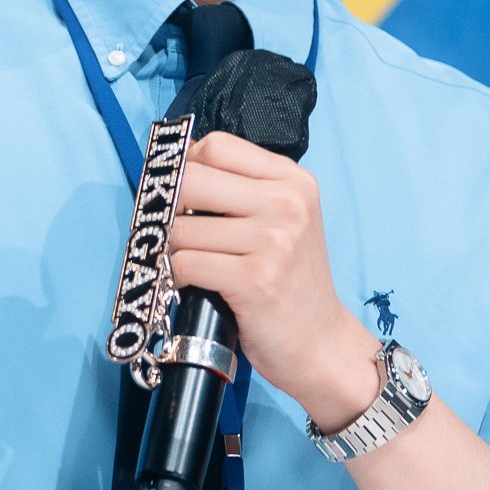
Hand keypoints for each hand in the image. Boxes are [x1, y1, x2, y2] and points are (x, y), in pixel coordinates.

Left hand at [167, 131, 385, 431]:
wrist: (322, 343)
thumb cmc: (290, 283)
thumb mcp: (283, 222)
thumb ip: (240, 193)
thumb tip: (174, 175)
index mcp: (293, 181)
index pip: (217, 145)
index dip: (185, 166)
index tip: (176, 190)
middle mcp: (287, 204)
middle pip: (193, 179)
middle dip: (167, 207)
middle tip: (167, 229)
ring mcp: (273, 241)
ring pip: (181, 227)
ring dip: (172, 249)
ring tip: (186, 262)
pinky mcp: (255, 278)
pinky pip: (186, 263)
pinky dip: (176, 275)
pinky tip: (190, 284)